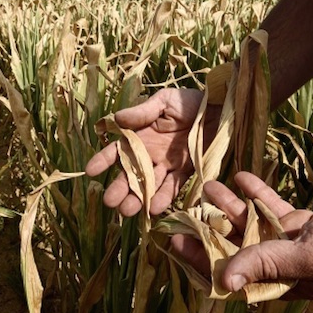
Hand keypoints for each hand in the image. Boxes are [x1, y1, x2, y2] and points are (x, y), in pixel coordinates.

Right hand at [85, 88, 217, 216]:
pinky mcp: (187, 172)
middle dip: (120, 188)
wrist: (222, 109)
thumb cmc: (191, 101)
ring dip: (138, 198)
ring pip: (149, 185)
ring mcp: (168, 165)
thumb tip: (117, 119)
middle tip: (110, 202)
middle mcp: (151, 153)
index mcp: (141, 136)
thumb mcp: (164, 101)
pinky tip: (154, 208)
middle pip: (131, 174)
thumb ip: (142, 112)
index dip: (103, 160)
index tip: (90, 171)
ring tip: (128, 211)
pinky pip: (173, 187)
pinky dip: (164, 197)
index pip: (117, 150)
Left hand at [172, 171, 312, 298]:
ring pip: (247, 222)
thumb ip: (268, 265)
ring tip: (207, 185)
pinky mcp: (297, 223)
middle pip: (231, 244)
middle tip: (183, 206)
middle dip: (207, 226)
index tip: (173, 240)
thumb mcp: (310, 257)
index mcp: (274, 279)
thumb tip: (225, 280)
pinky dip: (255, 193)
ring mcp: (285, 241)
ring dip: (228, 204)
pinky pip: (269, 207)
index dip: (199, 258)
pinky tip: (242, 176)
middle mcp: (274, 262)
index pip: (227, 272)